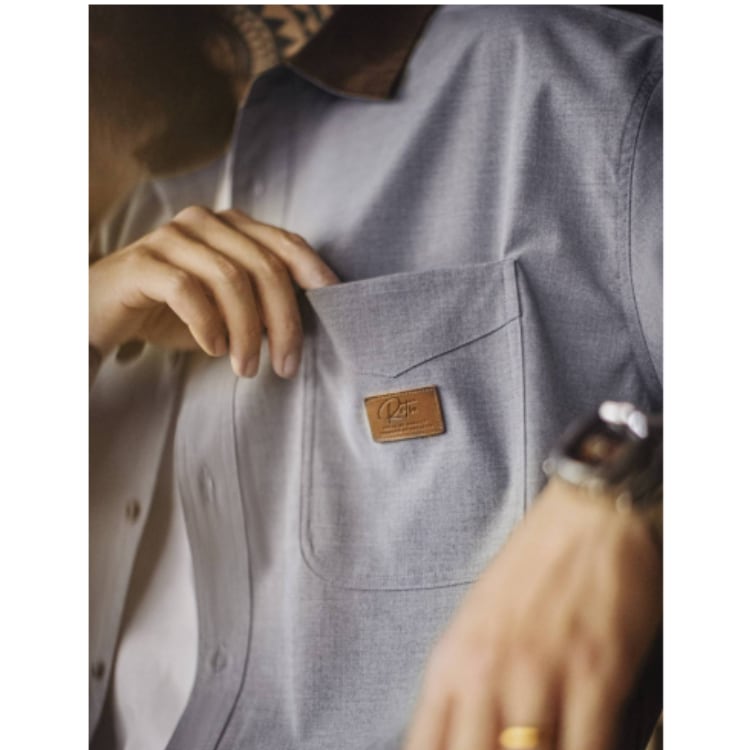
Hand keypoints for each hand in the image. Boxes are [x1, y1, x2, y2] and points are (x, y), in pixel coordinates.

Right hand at [89, 206, 337, 377]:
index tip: (334, 305)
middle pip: (264, 266)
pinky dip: (208, 325)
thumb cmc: (171, 313)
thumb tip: (304, 324)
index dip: (314, 272)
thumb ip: (262, 304)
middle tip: (286, 365)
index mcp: (230, 227)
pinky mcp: (142, 262)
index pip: (285, 243)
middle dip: (284, 321)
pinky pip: (188, 290)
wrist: (99, 314)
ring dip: (247, 331)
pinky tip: (213, 349)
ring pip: (231, 279)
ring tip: (248, 367)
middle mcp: (204, 222)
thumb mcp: (226, 308)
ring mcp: (171, 237)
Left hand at [404, 479, 661, 749]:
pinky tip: (585, 744)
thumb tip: (460, 736)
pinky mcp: (594, 674)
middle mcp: (485, 673)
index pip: (424, 749)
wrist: (587, 516)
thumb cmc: (531, 570)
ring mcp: (539, 674)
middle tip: (514, 749)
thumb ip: (462, 686)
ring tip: (547, 744)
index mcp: (450, 662)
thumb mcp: (475, 623)